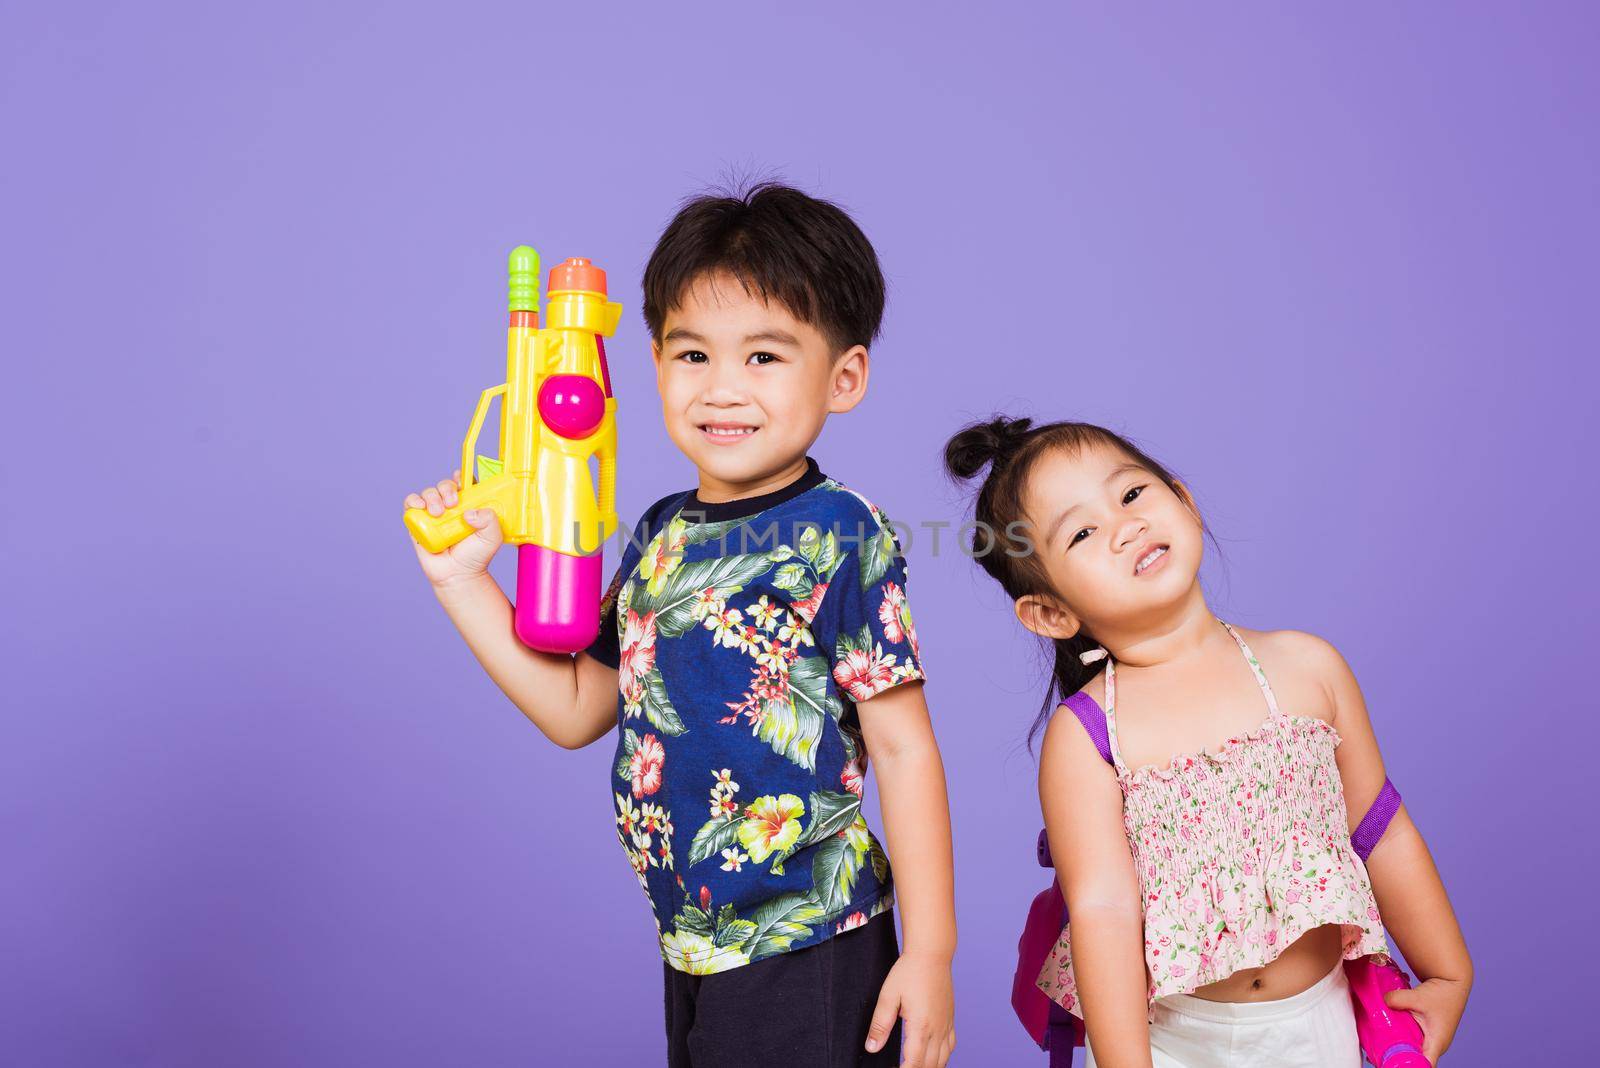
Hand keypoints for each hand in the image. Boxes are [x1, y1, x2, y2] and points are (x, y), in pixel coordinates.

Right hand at [403, 470, 503, 589]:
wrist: (458, 575)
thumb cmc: (476, 555)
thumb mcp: (492, 537)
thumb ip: (490, 520)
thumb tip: (470, 512)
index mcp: (469, 504)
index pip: (465, 482)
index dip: (462, 477)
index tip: (462, 482)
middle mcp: (451, 506)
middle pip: (445, 485)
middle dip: (447, 489)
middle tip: (452, 504)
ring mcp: (434, 513)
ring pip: (428, 492)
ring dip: (431, 497)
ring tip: (438, 513)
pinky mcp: (418, 522)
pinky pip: (411, 504)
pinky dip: (413, 501)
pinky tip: (419, 507)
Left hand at [866, 951, 954, 1066]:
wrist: (932, 954)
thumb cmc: (909, 972)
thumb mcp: (888, 996)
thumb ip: (880, 1025)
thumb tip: (871, 1047)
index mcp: (921, 1026)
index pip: (914, 1063)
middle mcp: (937, 1029)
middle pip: (929, 1066)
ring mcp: (946, 1024)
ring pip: (943, 1060)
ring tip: (914, 1066)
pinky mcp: (950, 1018)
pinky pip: (950, 1046)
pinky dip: (942, 1058)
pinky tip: (933, 1057)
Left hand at [1385, 975, 1469, 1061]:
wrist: (1450, 982)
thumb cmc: (1441, 993)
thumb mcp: (1418, 996)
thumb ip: (1398, 999)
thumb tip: (1381, 1002)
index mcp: (1437, 1043)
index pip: (1425, 1064)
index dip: (1409, 1065)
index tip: (1392, 1062)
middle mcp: (1434, 1045)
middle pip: (1415, 1059)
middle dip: (1397, 1056)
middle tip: (1377, 1054)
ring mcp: (1430, 1039)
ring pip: (1412, 1049)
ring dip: (1397, 1046)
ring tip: (1378, 1044)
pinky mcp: (1425, 1032)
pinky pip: (1411, 1038)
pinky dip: (1400, 1036)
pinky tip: (1385, 1032)